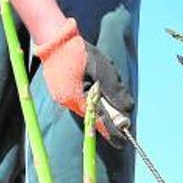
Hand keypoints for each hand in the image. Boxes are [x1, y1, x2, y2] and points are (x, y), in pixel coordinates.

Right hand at [34, 18, 133, 145]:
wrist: (55, 39)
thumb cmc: (80, 52)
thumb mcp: (104, 70)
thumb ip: (116, 91)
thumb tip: (127, 110)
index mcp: (78, 99)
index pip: (99, 122)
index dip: (112, 132)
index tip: (123, 142)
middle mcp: (69, 102)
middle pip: (93, 117)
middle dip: (108, 116)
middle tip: (122, 116)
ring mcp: (63, 97)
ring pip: (87, 109)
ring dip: (100, 105)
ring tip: (107, 92)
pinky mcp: (62, 91)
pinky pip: (81, 101)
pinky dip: (91, 98)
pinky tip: (95, 86)